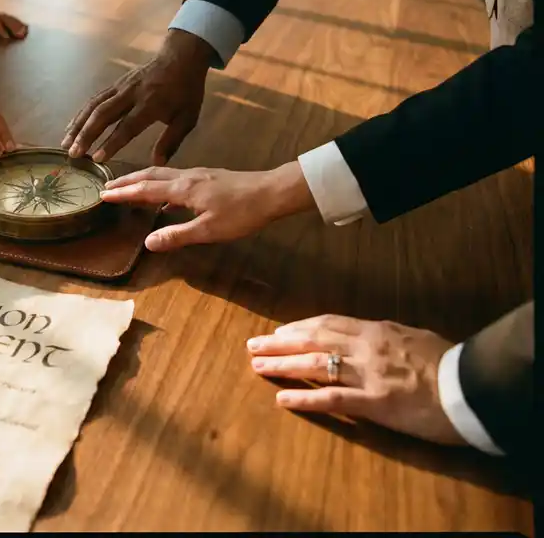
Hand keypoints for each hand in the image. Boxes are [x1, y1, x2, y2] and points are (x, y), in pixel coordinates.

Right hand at [61, 29, 214, 164]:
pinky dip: (81, 114)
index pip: (127, 126)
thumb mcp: (187, 117)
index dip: (111, 143)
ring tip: (65, 143)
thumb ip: (171, 140)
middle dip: (85, 135)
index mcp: (150, 105)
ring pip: (93, 106)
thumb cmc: (186, 91)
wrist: (180, 58)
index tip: (97, 158)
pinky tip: (72, 127)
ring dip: (77, 125)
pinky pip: (94, 99)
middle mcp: (131, 95)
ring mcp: (120, 87)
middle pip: (103, 115)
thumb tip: (156, 163)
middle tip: (73, 153)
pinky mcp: (115, 84)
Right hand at [99, 161, 316, 250]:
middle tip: (107, 186)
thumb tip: (148, 242)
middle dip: (127, 180)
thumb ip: (177, 236)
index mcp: (182, 189)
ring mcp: (197, 175)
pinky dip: (160, 183)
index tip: (102, 194)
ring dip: (142, 179)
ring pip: (162, 173)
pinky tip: (164, 197)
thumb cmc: (241, 213)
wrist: (271, 192)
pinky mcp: (207, 178)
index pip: (144, 189)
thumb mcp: (208, 231)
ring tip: (128, 187)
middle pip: (149, 175)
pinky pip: (174, 178)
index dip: (123, 193)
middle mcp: (186, 177)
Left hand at [247, 315, 465, 446]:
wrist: (473, 386)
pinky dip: (304, 397)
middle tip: (254, 345)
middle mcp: (365, 348)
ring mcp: (367, 375)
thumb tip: (370, 335)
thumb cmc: (449, 362)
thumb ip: (388, 337)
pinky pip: (331, 398)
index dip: (300, 326)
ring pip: (314, 364)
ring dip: (282, 365)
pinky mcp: (374, 403)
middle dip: (279, 342)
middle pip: (312, 339)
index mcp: (376, 331)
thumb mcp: (414, 337)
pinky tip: (283, 399)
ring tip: (257, 367)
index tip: (279, 330)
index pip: (328, 324)